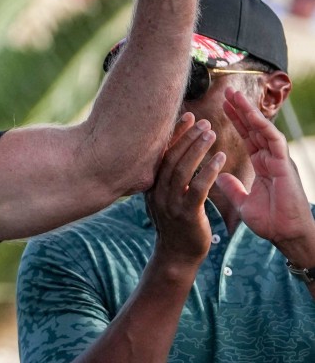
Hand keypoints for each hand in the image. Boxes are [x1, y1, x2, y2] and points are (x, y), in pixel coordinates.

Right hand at [145, 113, 222, 268]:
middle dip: (187, 136)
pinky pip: (197, 188)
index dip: (175, 133)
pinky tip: (220, 158)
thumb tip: (175, 153)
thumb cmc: (176, 224)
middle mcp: (157, 191)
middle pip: (171, 157)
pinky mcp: (186, 214)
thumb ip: (168, 177)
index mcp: (151, 184)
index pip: (162, 153)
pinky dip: (208, 171)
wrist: (177, 255)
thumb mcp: (166, 197)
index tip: (188, 115)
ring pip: (182, 169)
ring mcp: (170, 203)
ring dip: (197, 148)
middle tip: (204, 121)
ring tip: (212, 133)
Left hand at [217, 89, 314, 258]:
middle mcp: (271, 158)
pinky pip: (273, 140)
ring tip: (235, 95)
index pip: (247, 136)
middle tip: (226, 91)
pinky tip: (251, 115)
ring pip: (263, 129)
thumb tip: (219, 175)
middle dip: (241, 109)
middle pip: (254, 128)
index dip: (236, 120)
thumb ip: (232, 187)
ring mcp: (279, 160)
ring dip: (249, 111)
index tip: (223, 106)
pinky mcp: (284, 164)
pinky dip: (262, 126)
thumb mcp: (243, 202)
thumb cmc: (270, 222)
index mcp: (262, 164)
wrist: (286, 236)